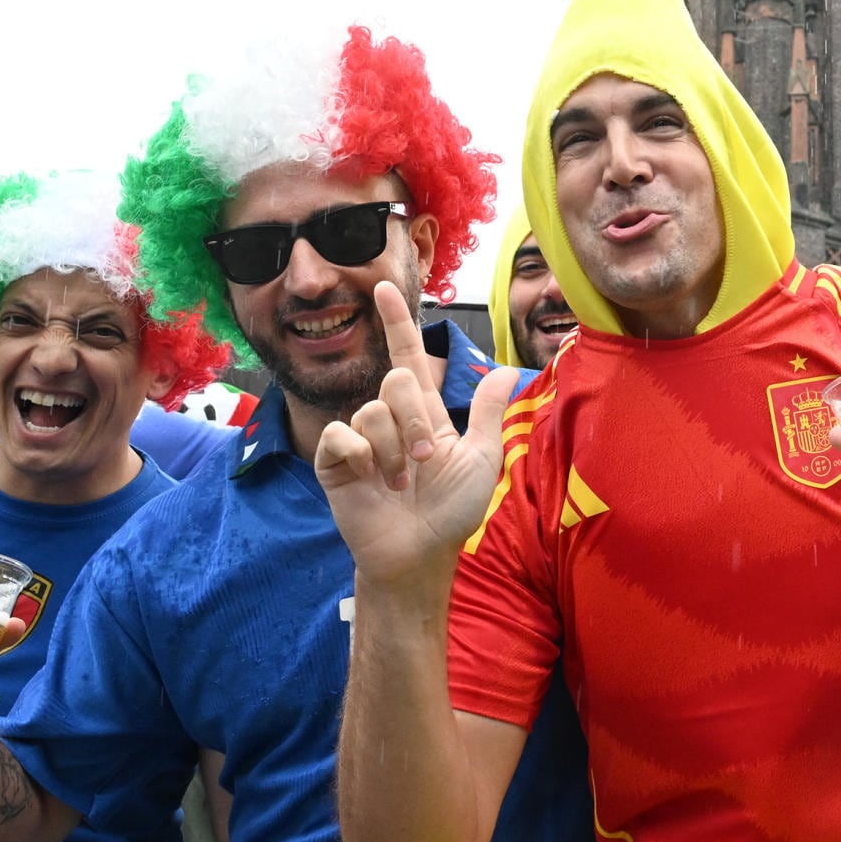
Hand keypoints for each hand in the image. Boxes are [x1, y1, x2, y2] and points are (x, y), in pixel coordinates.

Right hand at [314, 285, 522, 603]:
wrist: (421, 553)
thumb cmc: (452, 511)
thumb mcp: (480, 459)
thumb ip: (486, 414)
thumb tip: (506, 370)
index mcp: (424, 413)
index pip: (406, 356)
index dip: (396, 322)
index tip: (384, 288)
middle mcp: (389, 419)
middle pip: (396, 380)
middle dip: (416, 419)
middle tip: (425, 459)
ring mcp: (359, 439)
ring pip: (372, 411)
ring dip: (394, 450)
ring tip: (401, 482)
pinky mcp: (334, 461)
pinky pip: (341, 435)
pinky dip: (361, 456)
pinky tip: (370, 479)